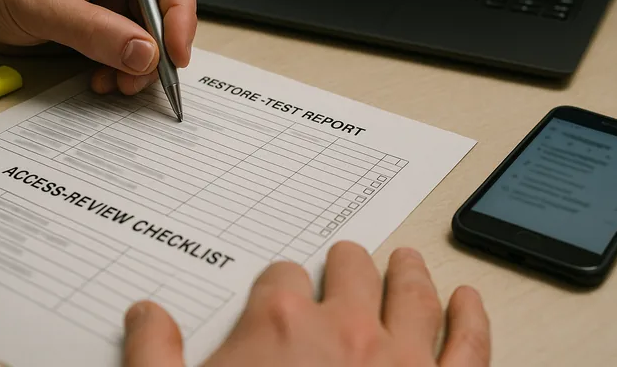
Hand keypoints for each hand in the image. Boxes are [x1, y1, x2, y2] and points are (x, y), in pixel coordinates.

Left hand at [0, 0, 196, 94]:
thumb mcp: (45, 5)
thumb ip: (96, 31)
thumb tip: (146, 54)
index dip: (181, 13)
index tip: (176, 52)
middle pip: (165, 11)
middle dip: (158, 49)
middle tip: (146, 77)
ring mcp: (111, 0)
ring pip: (149, 38)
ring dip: (140, 66)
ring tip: (119, 84)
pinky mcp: (101, 26)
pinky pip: (126, 52)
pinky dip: (122, 71)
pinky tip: (104, 81)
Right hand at [122, 242, 489, 366]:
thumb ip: (154, 357)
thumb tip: (144, 315)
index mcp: (280, 326)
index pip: (282, 278)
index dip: (279, 285)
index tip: (279, 293)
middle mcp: (345, 330)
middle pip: (350, 270)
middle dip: (344, 265)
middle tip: (345, 262)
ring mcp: (400, 360)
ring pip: (410, 292)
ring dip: (407, 273)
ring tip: (407, 261)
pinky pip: (468, 345)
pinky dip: (472, 317)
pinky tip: (471, 301)